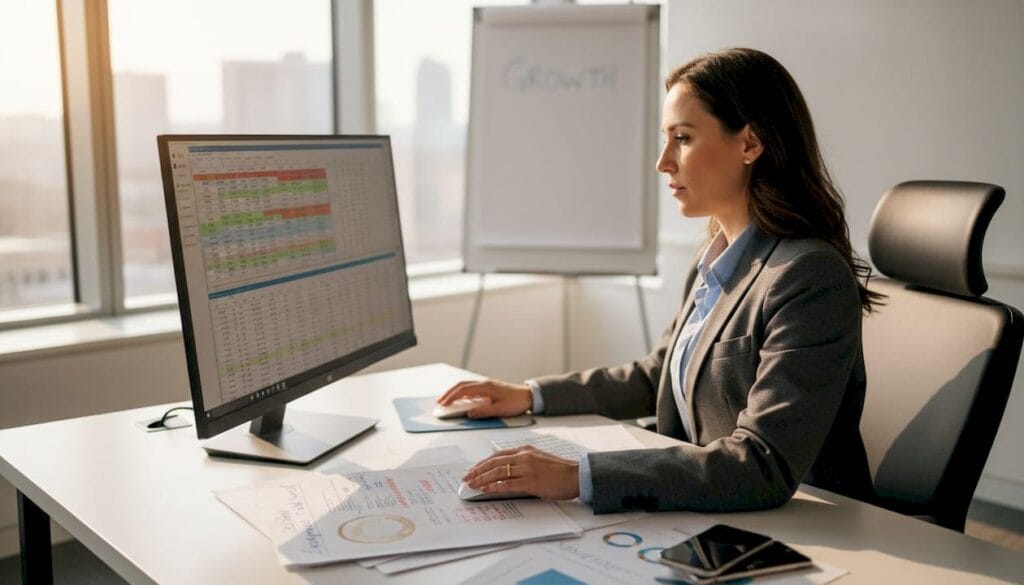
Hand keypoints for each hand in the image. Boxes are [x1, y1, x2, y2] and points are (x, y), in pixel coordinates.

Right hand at [437, 379, 532, 418]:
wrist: (529, 396)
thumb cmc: (517, 402)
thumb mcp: (500, 410)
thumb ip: (484, 411)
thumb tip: (469, 414)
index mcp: (486, 387)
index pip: (463, 390)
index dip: (451, 397)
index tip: (443, 404)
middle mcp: (484, 384)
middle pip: (461, 386)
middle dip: (448, 394)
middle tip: (440, 403)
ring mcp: (486, 385)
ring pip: (465, 386)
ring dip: (454, 393)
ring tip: (446, 401)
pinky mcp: (488, 388)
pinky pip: (471, 389)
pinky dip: (462, 393)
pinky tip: (459, 400)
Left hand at [462, 445, 580, 499]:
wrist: (576, 475)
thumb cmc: (560, 470)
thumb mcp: (539, 460)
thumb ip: (524, 462)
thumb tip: (508, 472)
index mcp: (525, 450)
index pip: (498, 455)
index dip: (483, 463)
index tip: (474, 469)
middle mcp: (524, 456)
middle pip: (494, 462)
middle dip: (477, 471)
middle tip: (467, 478)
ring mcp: (527, 468)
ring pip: (498, 472)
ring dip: (482, 479)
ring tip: (472, 485)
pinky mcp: (531, 481)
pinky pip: (508, 483)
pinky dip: (494, 486)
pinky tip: (486, 490)